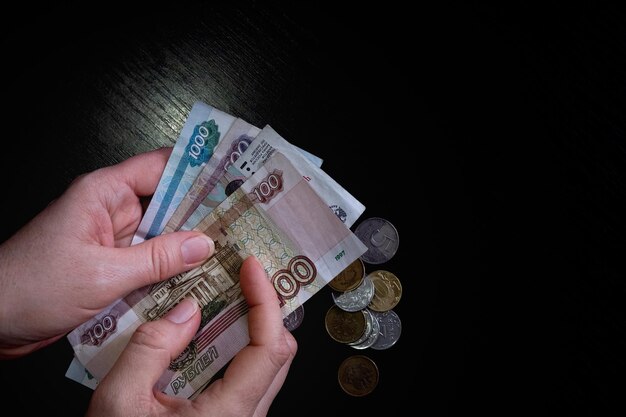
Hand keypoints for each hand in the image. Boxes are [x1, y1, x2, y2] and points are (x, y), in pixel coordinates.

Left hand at [0, 148, 214, 357]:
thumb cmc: (32, 287)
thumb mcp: (102, 274)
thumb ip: (157, 258)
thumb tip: (204, 244)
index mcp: (105, 193)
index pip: (162, 168)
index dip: (199, 170)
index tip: (234, 179)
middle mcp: (112, 211)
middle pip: (167, 204)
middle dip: (202, 215)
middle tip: (243, 226)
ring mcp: (112, 240)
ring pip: (161, 236)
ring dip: (189, 248)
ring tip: (230, 254)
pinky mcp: (111, 267)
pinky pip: (150, 262)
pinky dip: (171, 271)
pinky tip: (199, 280)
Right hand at [86, 256, 296, 416]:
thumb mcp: (119, 401)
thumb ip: (152, 348)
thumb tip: (189, 307)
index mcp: (228, 415)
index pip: (269, 348)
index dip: (267, 302)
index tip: (252, 268)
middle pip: (276, 354)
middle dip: (264, 307)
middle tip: (243, 276)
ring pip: (265, 365)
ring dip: (251, 325)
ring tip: (228, 294)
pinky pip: (246, 376)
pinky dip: (236, 346)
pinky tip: (211, 330)